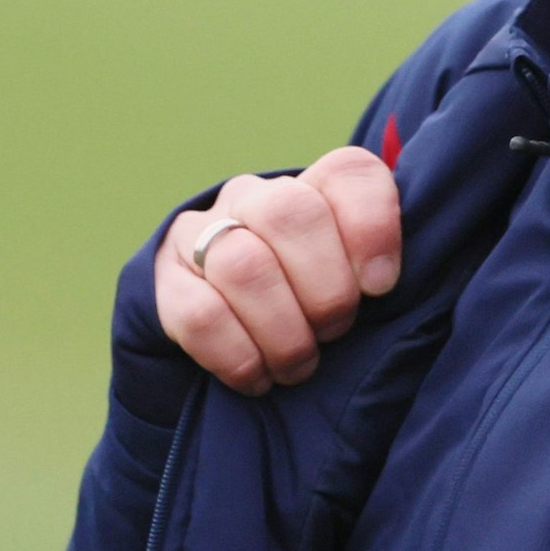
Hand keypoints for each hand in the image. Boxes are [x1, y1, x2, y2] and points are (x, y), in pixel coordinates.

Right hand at [156, 146, 401, 394]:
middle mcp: (255, 198)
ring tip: (299, 364)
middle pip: (292, 212)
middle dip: (325, 289)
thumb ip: (378, 271)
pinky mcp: (165, 281)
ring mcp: (204, 234)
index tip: (380, 286)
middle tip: (335, 332)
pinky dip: (237, 355)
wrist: (218, 321)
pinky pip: (200, 313)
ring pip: (243, 265)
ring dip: (282, 330)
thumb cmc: (309, 303)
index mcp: (314, 187)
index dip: (372, 228)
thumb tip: (384, 284)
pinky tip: (258, 377)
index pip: (349, 172)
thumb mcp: (352, 282)